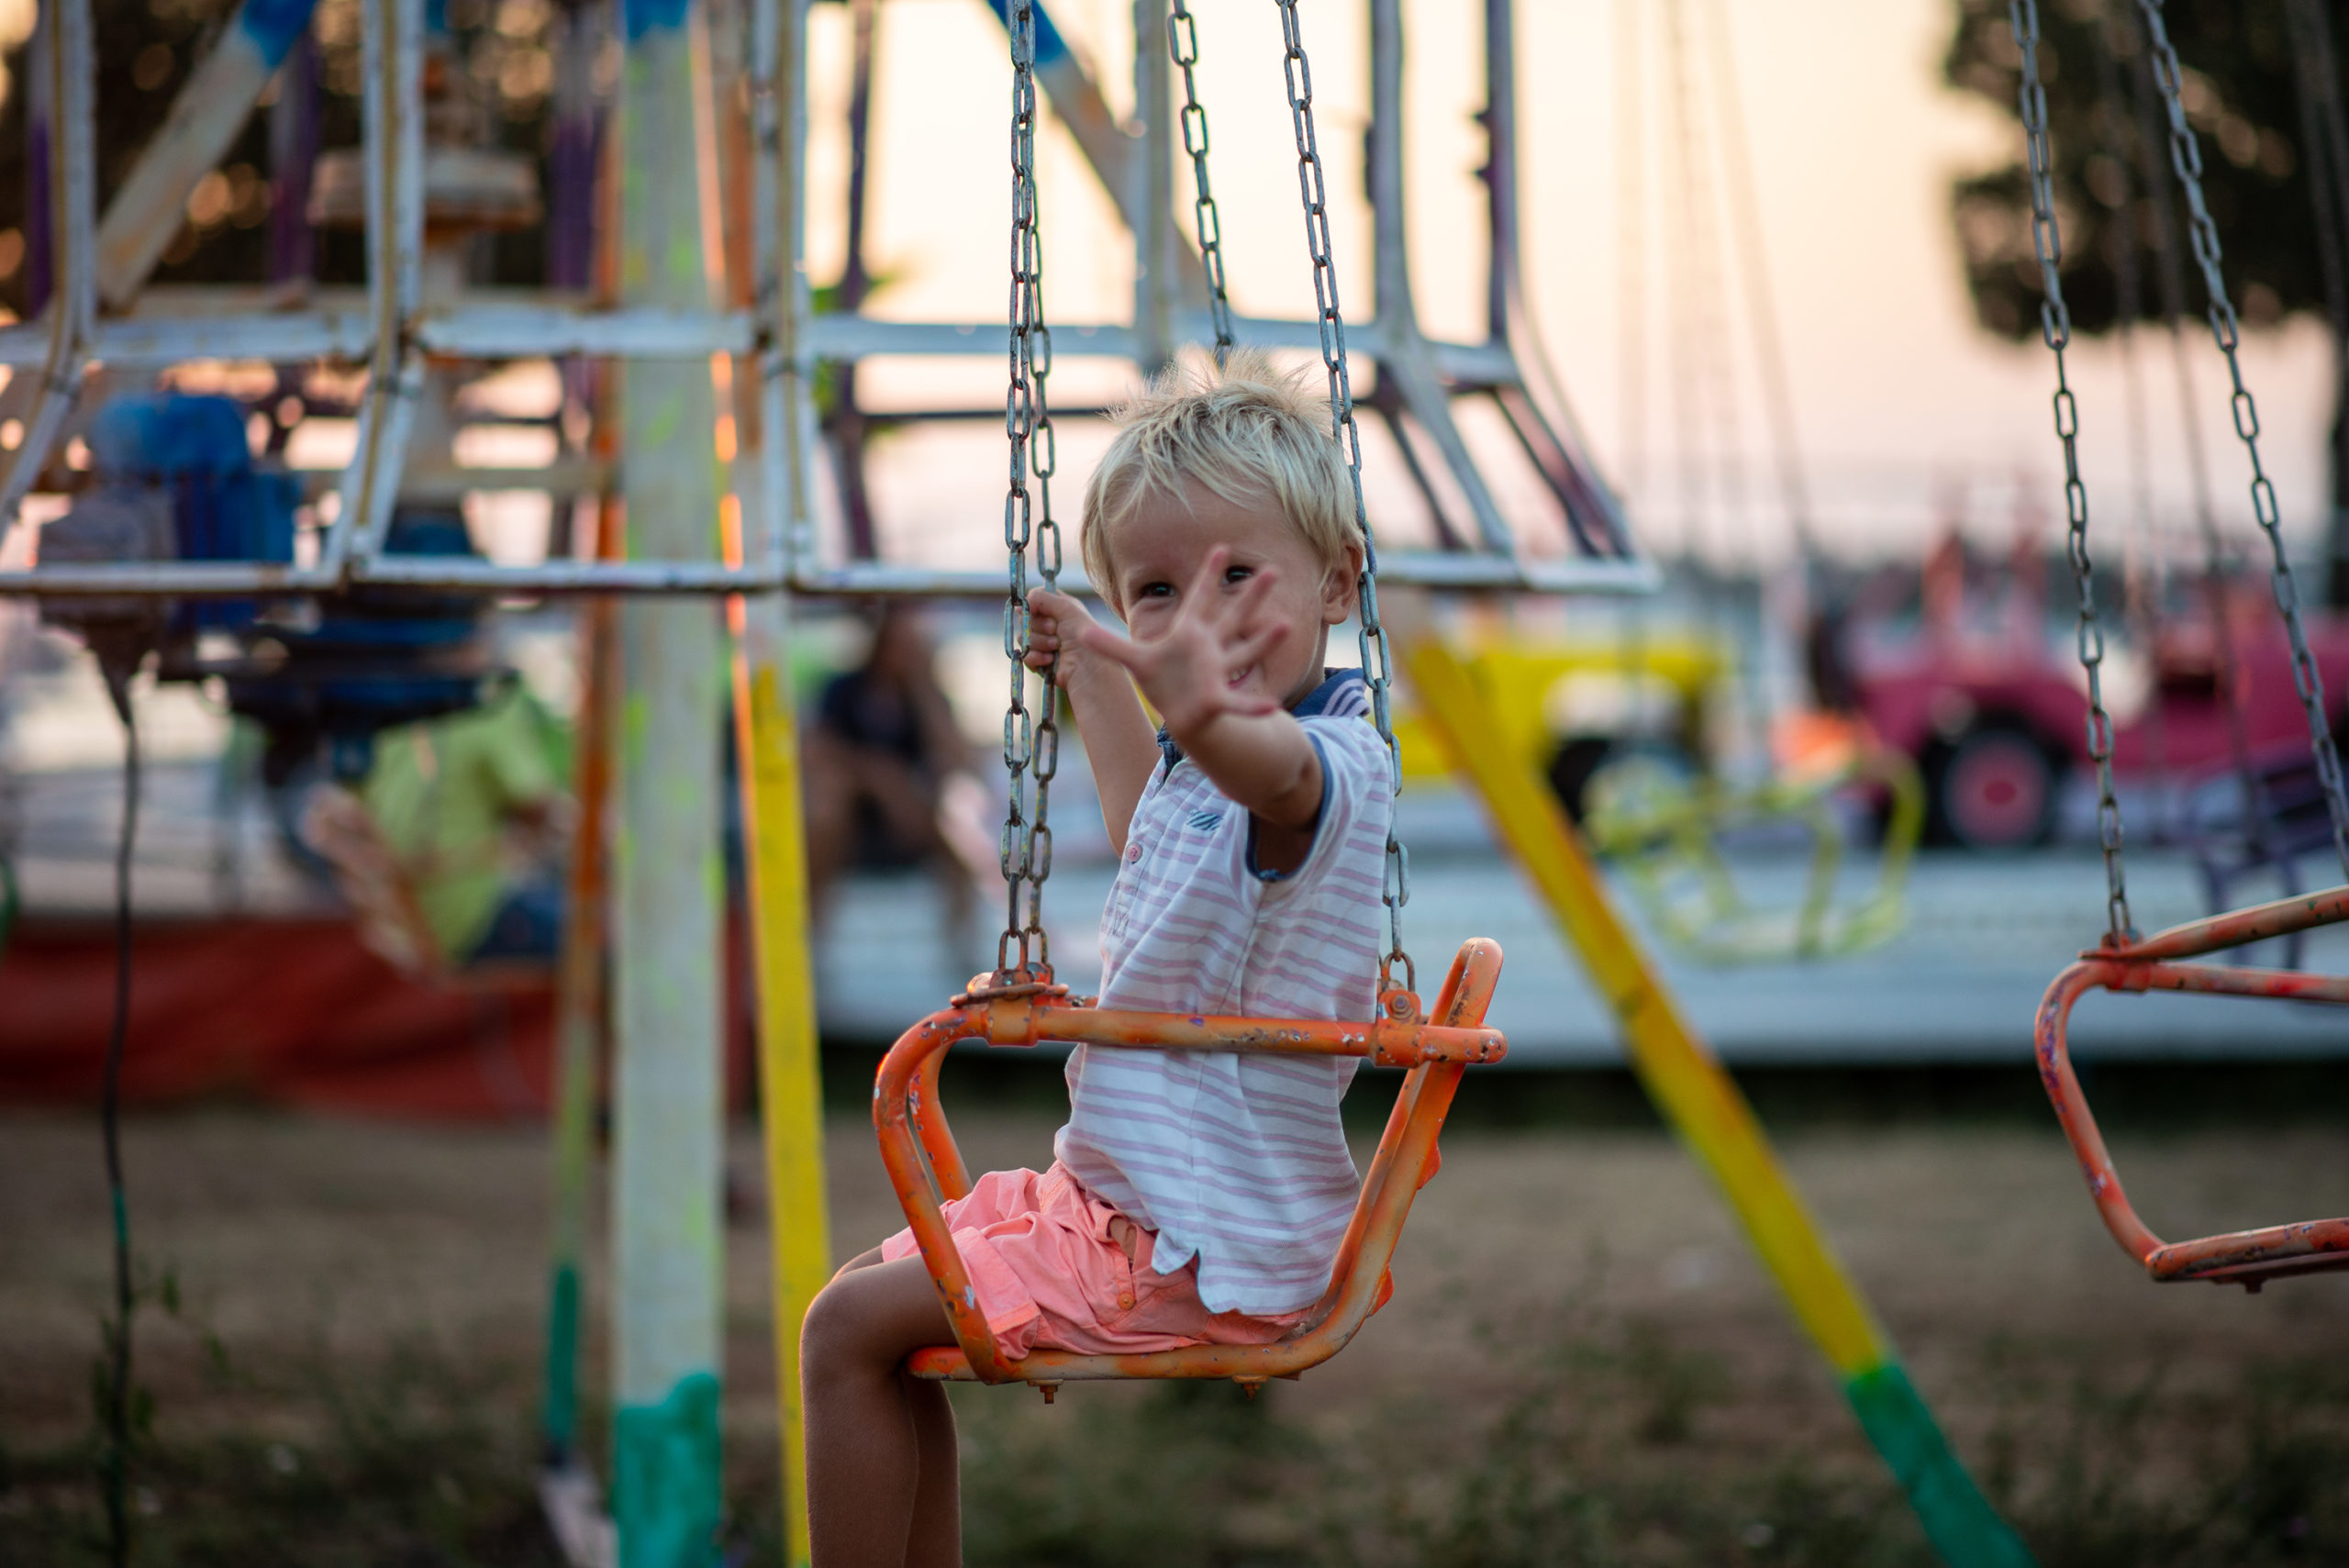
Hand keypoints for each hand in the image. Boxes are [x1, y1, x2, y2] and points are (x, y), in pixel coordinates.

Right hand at [1023, 587, 1102, 683]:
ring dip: (1040, 642)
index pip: (1035, 598)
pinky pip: (1025, 655)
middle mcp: (1051, 623)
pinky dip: (1036, 657)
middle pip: (1025, 617)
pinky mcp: (1040, 661)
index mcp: (1060, 608)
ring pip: (1023, 637)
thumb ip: (1042, 598)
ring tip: (1056, 647)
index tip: (1035, 609)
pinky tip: (1050, 660)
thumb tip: (1020, 604)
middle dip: (1039, 626)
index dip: (1032, 603)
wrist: (1088, 668)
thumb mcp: (1067, 608)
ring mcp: (1044, 643)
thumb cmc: (1082, 635)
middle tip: (1055, 630)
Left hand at [1070, 547, 1291, 739]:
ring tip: (1286, 624)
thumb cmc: (1162, 680)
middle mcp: (1209, 648)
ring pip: (1244, 652)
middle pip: (1233, 616)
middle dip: (1251, 595)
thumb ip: (1110, 645)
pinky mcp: (1217, 700)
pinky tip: (1271, 707)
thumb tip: (1079, 631)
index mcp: (1189, 634)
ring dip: (1264, 641)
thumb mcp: (1134, 661)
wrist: (1181, 712)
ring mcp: (1217, 671)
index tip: (1221, 547)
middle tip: (1271, 570)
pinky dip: (1253, 707)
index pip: (1199, 598)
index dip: (1208, 575)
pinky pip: (1238, 703)